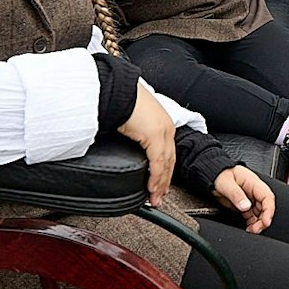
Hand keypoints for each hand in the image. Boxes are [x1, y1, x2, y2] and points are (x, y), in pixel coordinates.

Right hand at [118, 89, 176, 205]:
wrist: (118, 90)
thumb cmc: (121, 100)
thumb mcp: (132, 120)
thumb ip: (135, 134)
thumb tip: (127, 142)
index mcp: (162, 124)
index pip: (167, 152)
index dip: (165, 170)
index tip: (161, 183)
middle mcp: (166, 128)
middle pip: (169, 161)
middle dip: (164, 181)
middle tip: (159, 196)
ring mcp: (162, 133)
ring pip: (165, 165)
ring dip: (160, 184)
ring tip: (155, 198)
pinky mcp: (155, 137)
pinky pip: (158, 163)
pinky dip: (155, 178)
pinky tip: (151, 189)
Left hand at [213, 166, 275, 233]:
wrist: (213, 176)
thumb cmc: (220, 175)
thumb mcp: (226, 183)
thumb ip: (236, 195)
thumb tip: (246, 206)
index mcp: (253, 182)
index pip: (267, 197)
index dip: (269, 210)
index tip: (266, 221)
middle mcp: (254, 191)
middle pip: (265, 207)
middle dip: (263, 220)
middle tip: (256, 229)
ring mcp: (250, 198)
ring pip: (260, 213)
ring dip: (258, 223)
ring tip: (251, 230)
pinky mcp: (245, 204)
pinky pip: (252, 215)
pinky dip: (252, 223)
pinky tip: (248, 228)